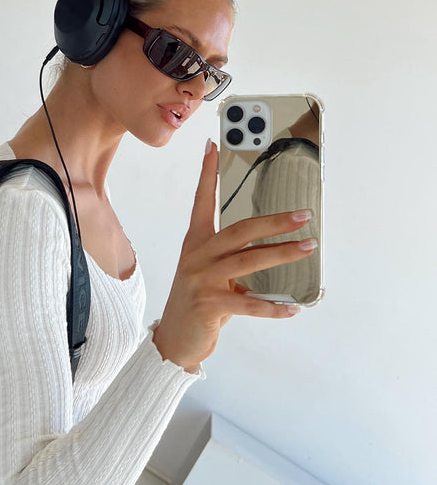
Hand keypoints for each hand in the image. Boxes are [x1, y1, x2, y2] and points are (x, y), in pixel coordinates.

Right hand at [153, 142, 316, 371]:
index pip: (202, 201)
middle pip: (239, 230)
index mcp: (195, 243)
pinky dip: (273, 307)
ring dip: (282, 255)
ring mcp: (202, 281)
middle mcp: (197, 257)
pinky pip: (249, 303)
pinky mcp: (210, 305)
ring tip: (307, 248)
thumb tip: (276, 244)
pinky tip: (292, 307)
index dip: (207, 173)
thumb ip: (232, 255)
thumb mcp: (209, 271)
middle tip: (303, 215)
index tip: (214, 146)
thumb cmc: (198, 300)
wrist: (176, 338)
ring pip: (249, 261)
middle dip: (274, 221)